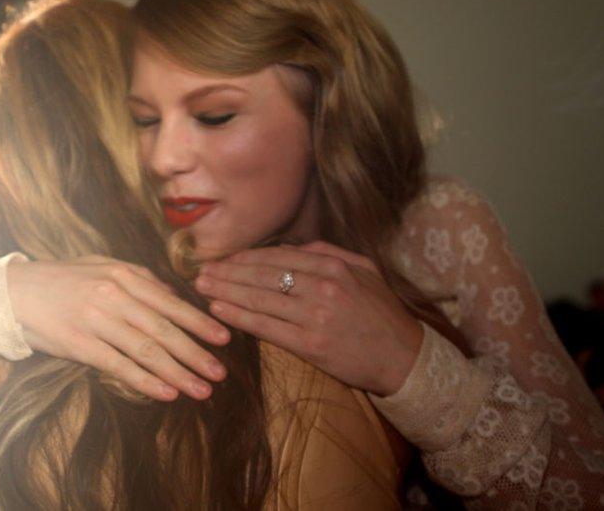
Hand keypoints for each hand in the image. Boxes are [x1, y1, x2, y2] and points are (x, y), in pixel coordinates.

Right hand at [7, 256, 229, 400]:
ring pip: (146, 350)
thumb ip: (137, 279)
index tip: (224, 338)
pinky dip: (146, 381)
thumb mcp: (101, 266)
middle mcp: (113, 295)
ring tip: (201, 389)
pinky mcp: (79, 344)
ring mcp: (96, 319)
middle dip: (196, 353)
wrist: (12, 293)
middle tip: (220, 373)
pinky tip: (166, 392)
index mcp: (122, 274)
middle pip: (164, 329)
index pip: (169, 302)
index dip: (199, 322)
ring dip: (178, 372)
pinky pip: (119, 366)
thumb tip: (171, 295)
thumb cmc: (62, 280)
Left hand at [194, 241, 422, 395]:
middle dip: (227, 272)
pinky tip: (219, 310)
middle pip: (263, 274)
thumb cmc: (382, 314)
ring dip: (225, 291)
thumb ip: (329, 253)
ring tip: (201, 287)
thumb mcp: (364, 271)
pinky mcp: (310, 344)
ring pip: (260, 298)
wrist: (404, 357)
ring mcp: (315, 316)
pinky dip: (239, 317)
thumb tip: (294, 246)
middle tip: (199, 271)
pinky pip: (266, 327)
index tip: (223, 258)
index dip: (246, 257)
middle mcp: (322, 287)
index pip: (278, 256)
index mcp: (333, 266)